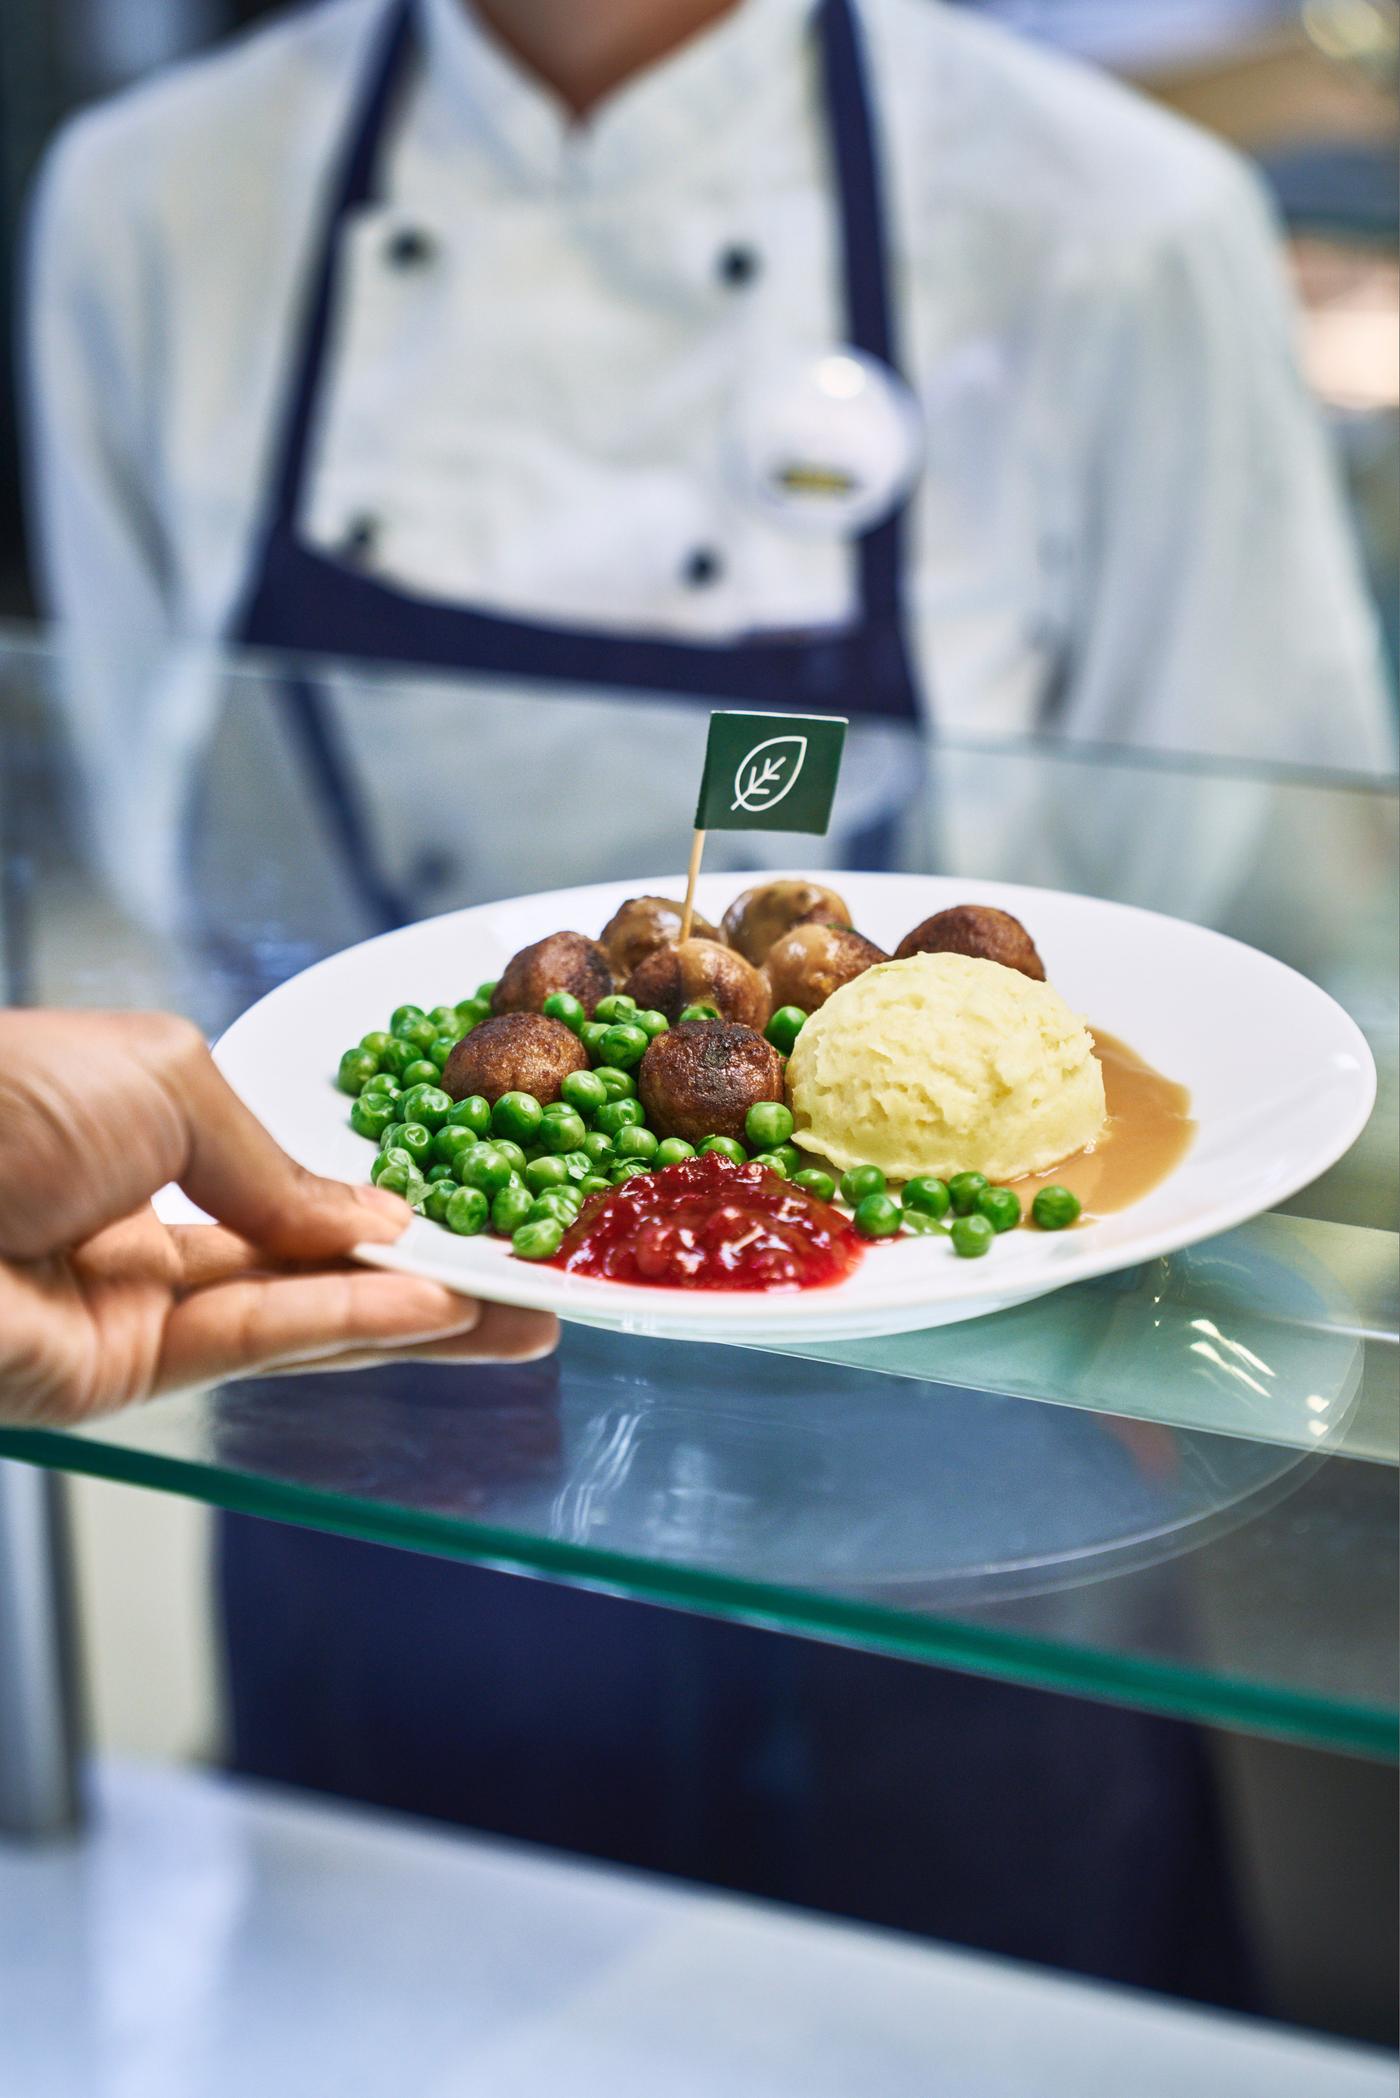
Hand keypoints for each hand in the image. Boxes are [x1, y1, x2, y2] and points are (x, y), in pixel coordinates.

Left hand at [0, 1011, 556, 1425]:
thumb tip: (367, 1216)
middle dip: (419, 1274)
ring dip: (409, 1313)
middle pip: (302, 1260)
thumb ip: (273, 1163)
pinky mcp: (112, 1377)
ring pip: (294, 1315)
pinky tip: (429, 1308)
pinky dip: (344, 1324)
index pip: (275, 1183)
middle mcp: (131, 1228)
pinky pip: (251, 1343)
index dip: (368, 1200)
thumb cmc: (0, 1096)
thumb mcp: (165, 1079)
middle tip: (526, 1285)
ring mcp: (123, 1308)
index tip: (466, 1207)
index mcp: (130, 1134)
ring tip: (517, 1315)